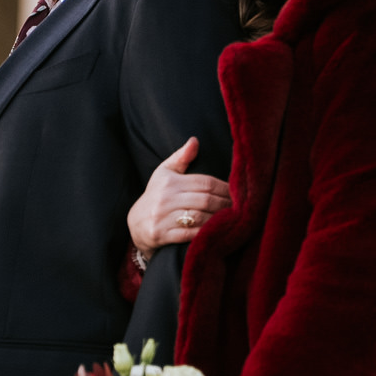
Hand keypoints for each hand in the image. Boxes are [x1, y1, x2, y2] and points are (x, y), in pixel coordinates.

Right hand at [127, 138, 231, 257]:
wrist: (135, 223)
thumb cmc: (155, 195)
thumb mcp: (164, 173)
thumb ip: (181, 157)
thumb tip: (195, 140)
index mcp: (170, 182)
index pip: (205, 183)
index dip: (225, 188)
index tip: (239, 192)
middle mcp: (165, 199)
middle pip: (205, 200)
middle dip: (225, 204)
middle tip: (241, 208)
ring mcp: (162, 218)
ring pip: (199, 217)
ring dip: (218, 219)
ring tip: (232, 220)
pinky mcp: (161, 235)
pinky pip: (188, 234)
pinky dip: (204, 234)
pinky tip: (216, 233)